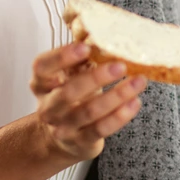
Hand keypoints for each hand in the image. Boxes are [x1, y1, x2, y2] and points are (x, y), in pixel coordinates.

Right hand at [30, 42, 147, 160]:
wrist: (63, 138)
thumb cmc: (71, 98)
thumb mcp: (70, 76)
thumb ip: (80, 60)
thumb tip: (103, 37)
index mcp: (41, 83)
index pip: (42, 67)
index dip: (62, 57)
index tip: (85, 47)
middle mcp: (48, 107)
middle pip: (67, 92)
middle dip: (96, 78)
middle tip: (120, 66)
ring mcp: (62, 127)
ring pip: (89, 112)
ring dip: (117, 96)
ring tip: (138, 82)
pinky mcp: (80, 142)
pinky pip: (101, 129)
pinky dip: (120, 116)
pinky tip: (134, 102)